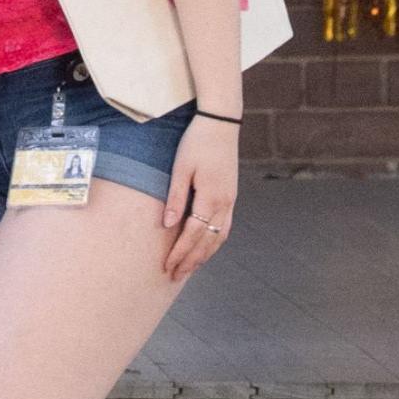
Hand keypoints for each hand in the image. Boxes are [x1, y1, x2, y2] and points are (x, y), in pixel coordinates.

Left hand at [160, 115, 237, 281]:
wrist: (221, 123)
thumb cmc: (197, 142)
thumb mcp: (181, 167)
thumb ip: (176, 197)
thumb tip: (167, 225)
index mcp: (211, 197)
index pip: (193, 235)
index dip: (180, 253)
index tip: (167, 266)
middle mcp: (224, 203)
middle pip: (208, 242)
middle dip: (191, 260)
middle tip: (176, 275)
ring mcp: (231, 201)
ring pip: (219, 237)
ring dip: (205, 255)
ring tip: (190, 268)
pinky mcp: (231, 196)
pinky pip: (224, 227)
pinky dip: (214, 242)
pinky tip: (206, 247)